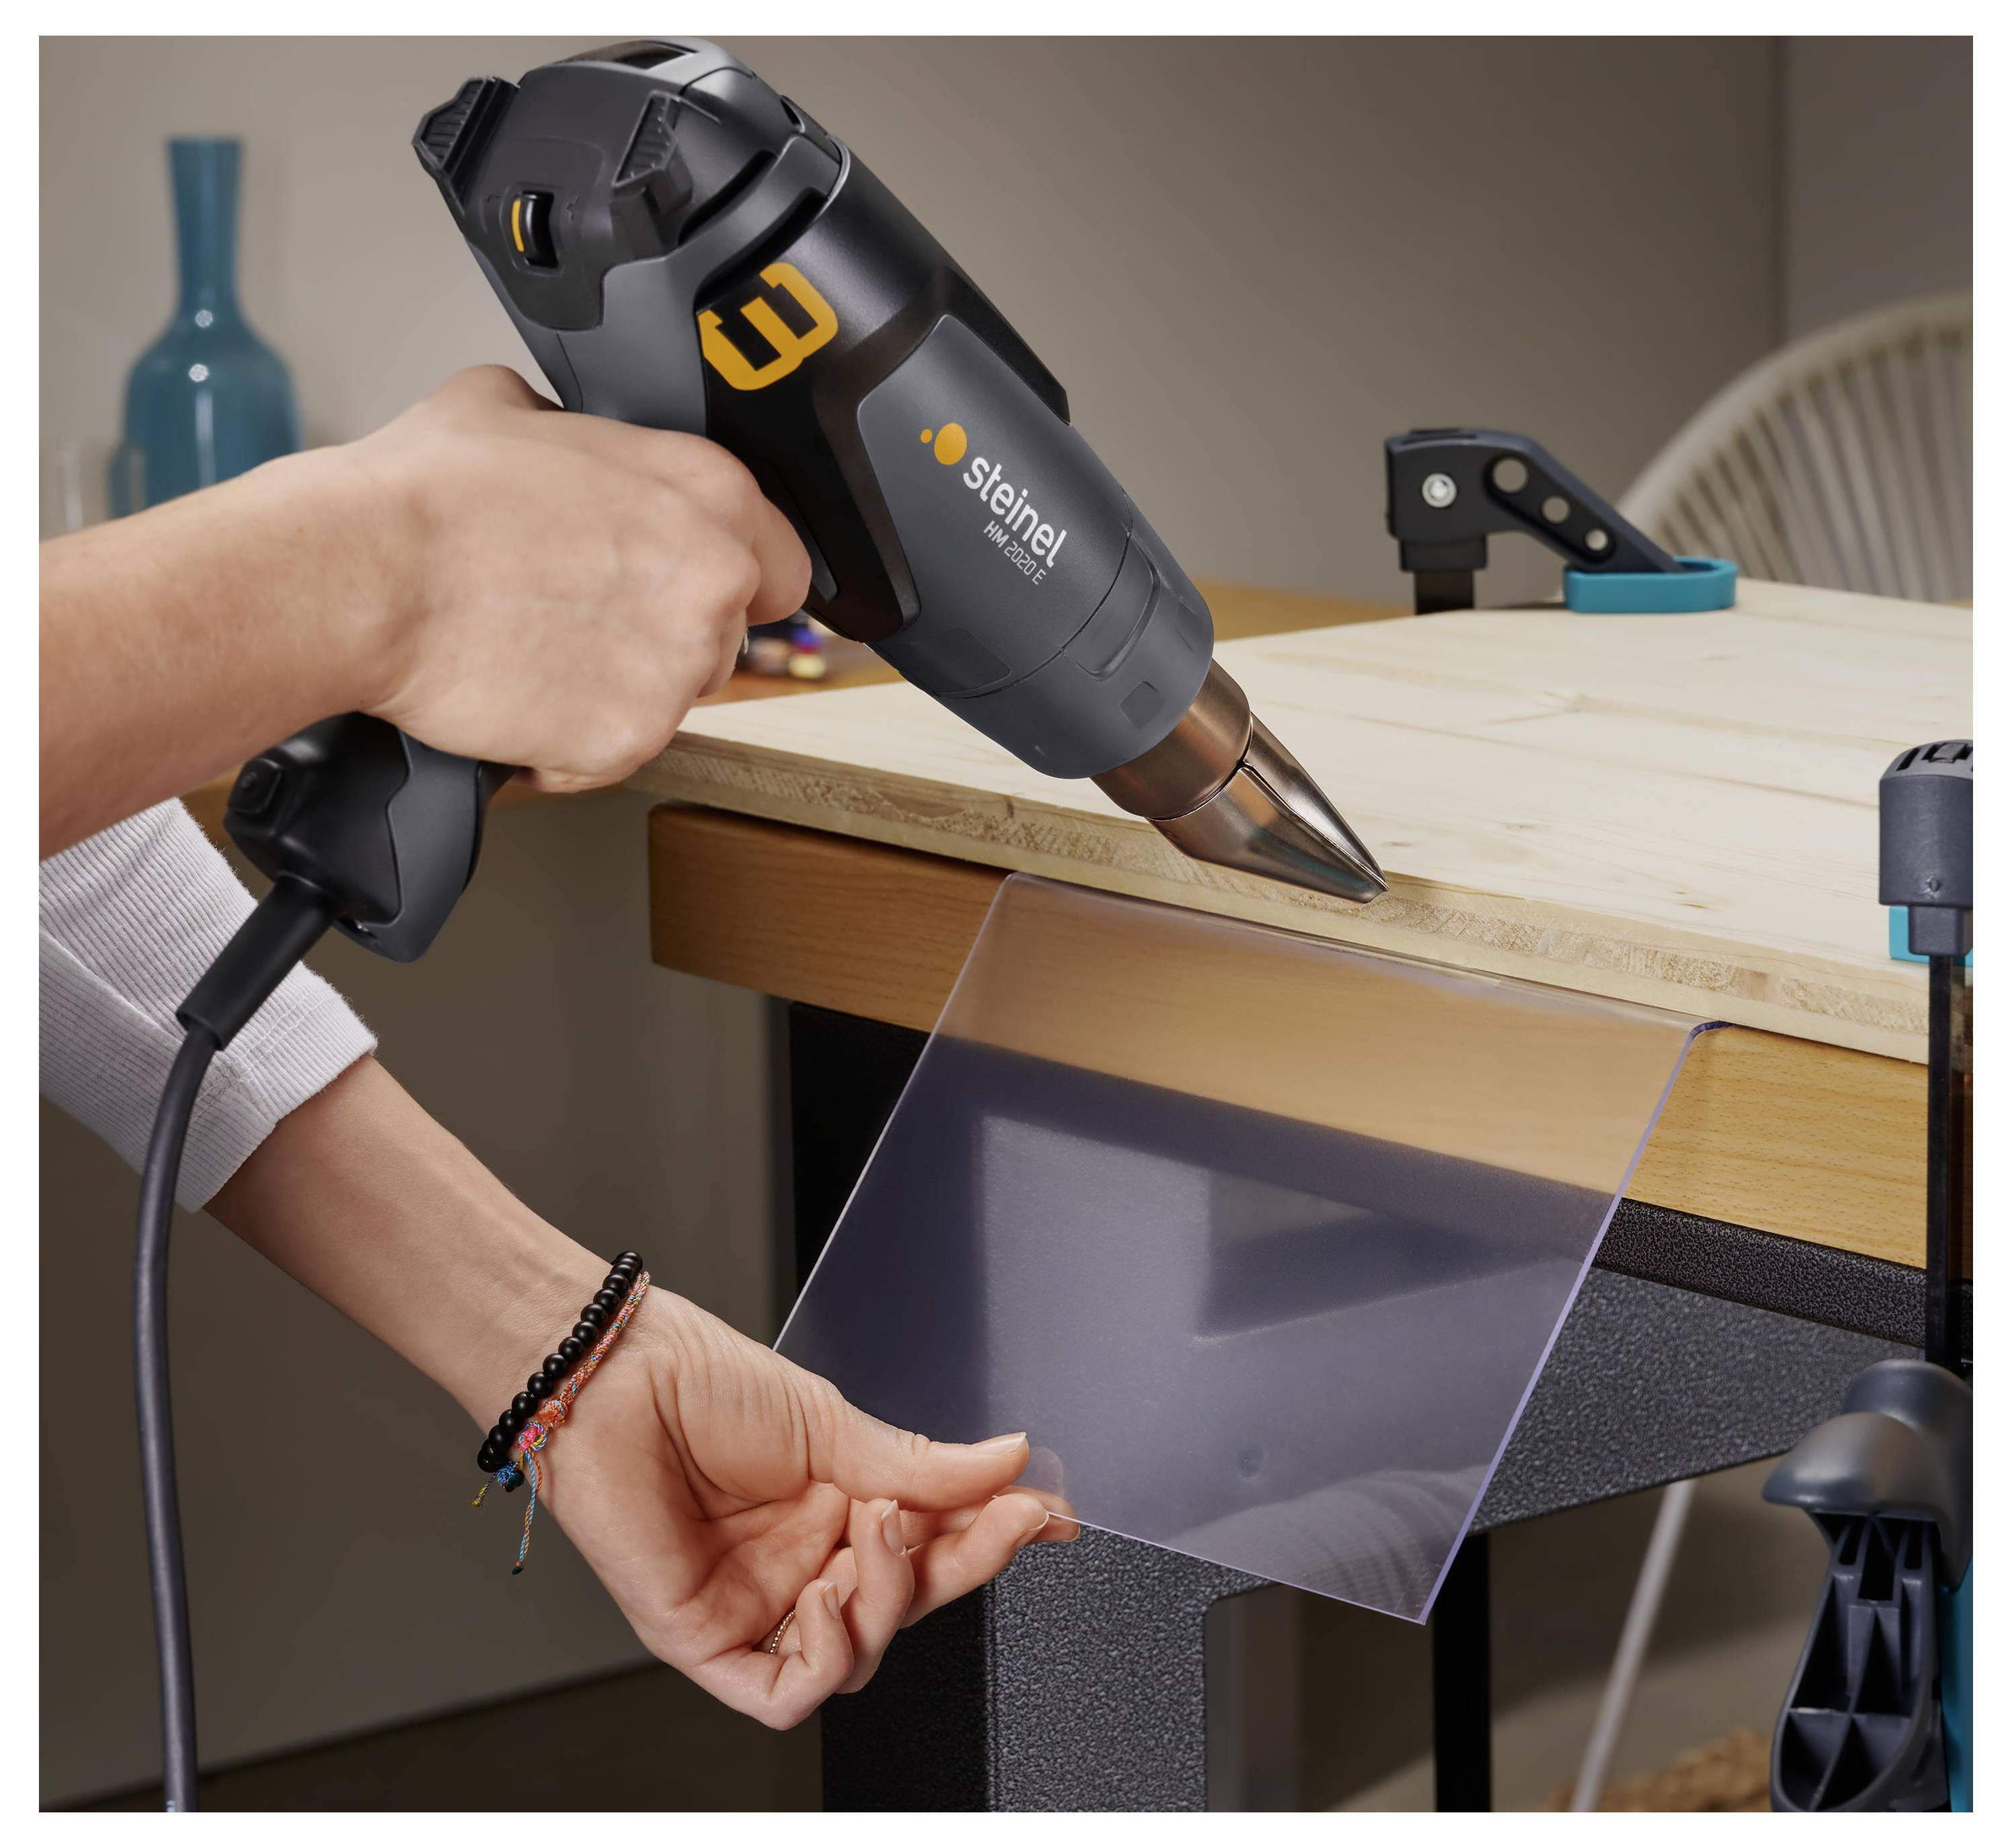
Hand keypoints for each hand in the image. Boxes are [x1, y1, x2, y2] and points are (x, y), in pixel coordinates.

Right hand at [344, 366, 811, 792]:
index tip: (677, 589)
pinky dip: (570, 743)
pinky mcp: (630, 739)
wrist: (365, 574)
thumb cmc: (425, 494)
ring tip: (535, 652)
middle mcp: (713, 580)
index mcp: (708, 492)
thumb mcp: (512, 407)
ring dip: (618, 687)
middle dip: (663, 636)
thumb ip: (580, 433)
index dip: (724, 580)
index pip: (779, 564)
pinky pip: (614, 754)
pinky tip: (516, 697)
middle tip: (578, 618)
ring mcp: (677, 668)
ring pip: (673, 698)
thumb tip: (567, 438)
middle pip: (724, 638)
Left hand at [518, 1288, 1076, 1727]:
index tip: (1048, 1513)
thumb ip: (920, 1462)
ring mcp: (756, 1604)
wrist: (614, 1375)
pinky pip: (783, 1693)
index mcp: (835, 1508)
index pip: (930, 1546)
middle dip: (957, 1565)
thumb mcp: (828, 1421)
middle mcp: (801, 1563)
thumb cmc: (698, 1381)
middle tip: (992, 1515)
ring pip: (858, 1654)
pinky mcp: (705, 1639)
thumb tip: (1011, 1460)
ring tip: (877, 1522)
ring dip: (885, 1599)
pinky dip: (826, 1657)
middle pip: (906, 1606)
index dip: (991, 1538)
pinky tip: (832, 1596)